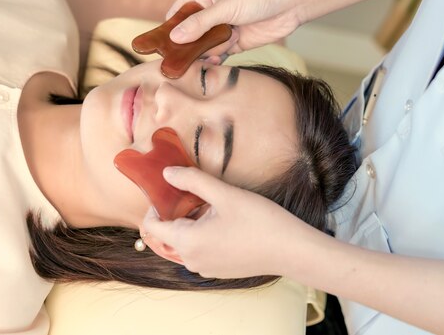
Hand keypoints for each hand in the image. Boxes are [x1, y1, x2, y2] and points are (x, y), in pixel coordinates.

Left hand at [142, 166, 314, 278]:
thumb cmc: (260, 221)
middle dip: (176, 212)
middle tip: (198, 193)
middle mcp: (191, 260)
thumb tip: (166, 173)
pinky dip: (203, 235)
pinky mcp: (218, 271)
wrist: (291, 250)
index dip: (155, 204)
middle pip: (168, 233)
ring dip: (191, 223)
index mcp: (187, 242)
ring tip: (215, 206)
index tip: (172, 188)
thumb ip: (192, 181)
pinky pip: (199, 250)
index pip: (152, 226)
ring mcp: (205, 269)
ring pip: (184, 242)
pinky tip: (225, 222)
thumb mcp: (225, 194)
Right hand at [166, 0, 302, 57]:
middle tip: (175, 64)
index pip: (178, 13)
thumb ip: (201, 23)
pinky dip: (214, 60)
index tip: (162, 47)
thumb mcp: (226, 7)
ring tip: (195, 66)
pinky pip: (218, 54)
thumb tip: (175, 36)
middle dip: (184, 47)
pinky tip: (211, 66)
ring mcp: (222, 28)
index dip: (169, 29)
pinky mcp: (235, 42)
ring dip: (200, 56)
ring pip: (203, 46)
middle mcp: (210, 11)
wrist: (290, 4)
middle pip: (189, 33)